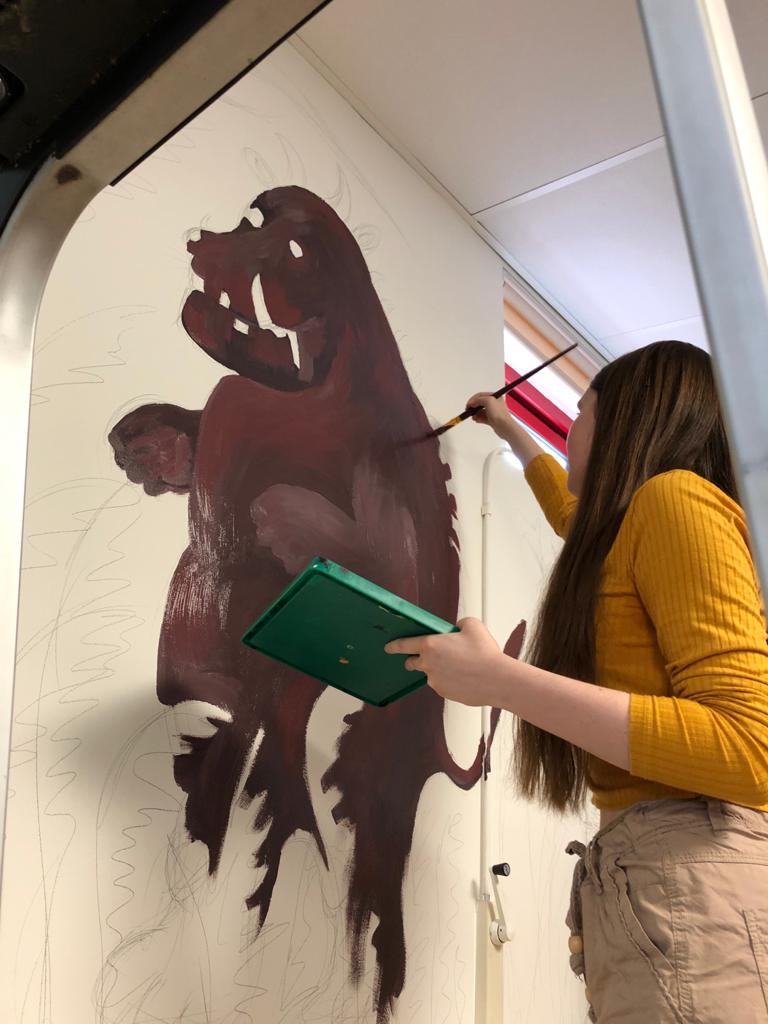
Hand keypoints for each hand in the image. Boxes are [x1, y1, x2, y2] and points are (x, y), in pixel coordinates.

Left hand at [385, 617, 504, 706]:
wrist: (497, 679)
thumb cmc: (484, 651)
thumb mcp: (472, 625)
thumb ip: (458, 624)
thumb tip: (456, 631)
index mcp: (430, 645)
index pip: (404, 645)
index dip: (394, 646)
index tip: (388, 648)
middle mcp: (428, 664)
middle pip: (412, 663)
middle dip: (414, 660)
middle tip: (427, 656)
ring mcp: (435, 681)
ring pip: (431, 674)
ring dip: (438, 670)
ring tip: (460, 665)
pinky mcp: (445, 693)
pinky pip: (443, 685)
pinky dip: (450, 680)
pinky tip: (465, 676)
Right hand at [465, 392, 512, 439]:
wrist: (504, 427)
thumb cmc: (499, 413)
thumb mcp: (488, 401)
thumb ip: (479, 399)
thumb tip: (473, 403)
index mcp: (496, 397)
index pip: (481, 395)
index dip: (473, 399)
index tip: (468, 405)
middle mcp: (495, 403)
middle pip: (480, 403)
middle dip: (474, 407)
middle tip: (468, 411)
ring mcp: (493, 412)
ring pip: (481, 411)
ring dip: (475, 414)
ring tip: (473, 417)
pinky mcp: (492, 420)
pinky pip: (483, 418)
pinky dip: (479, 419)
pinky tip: (476, 420)